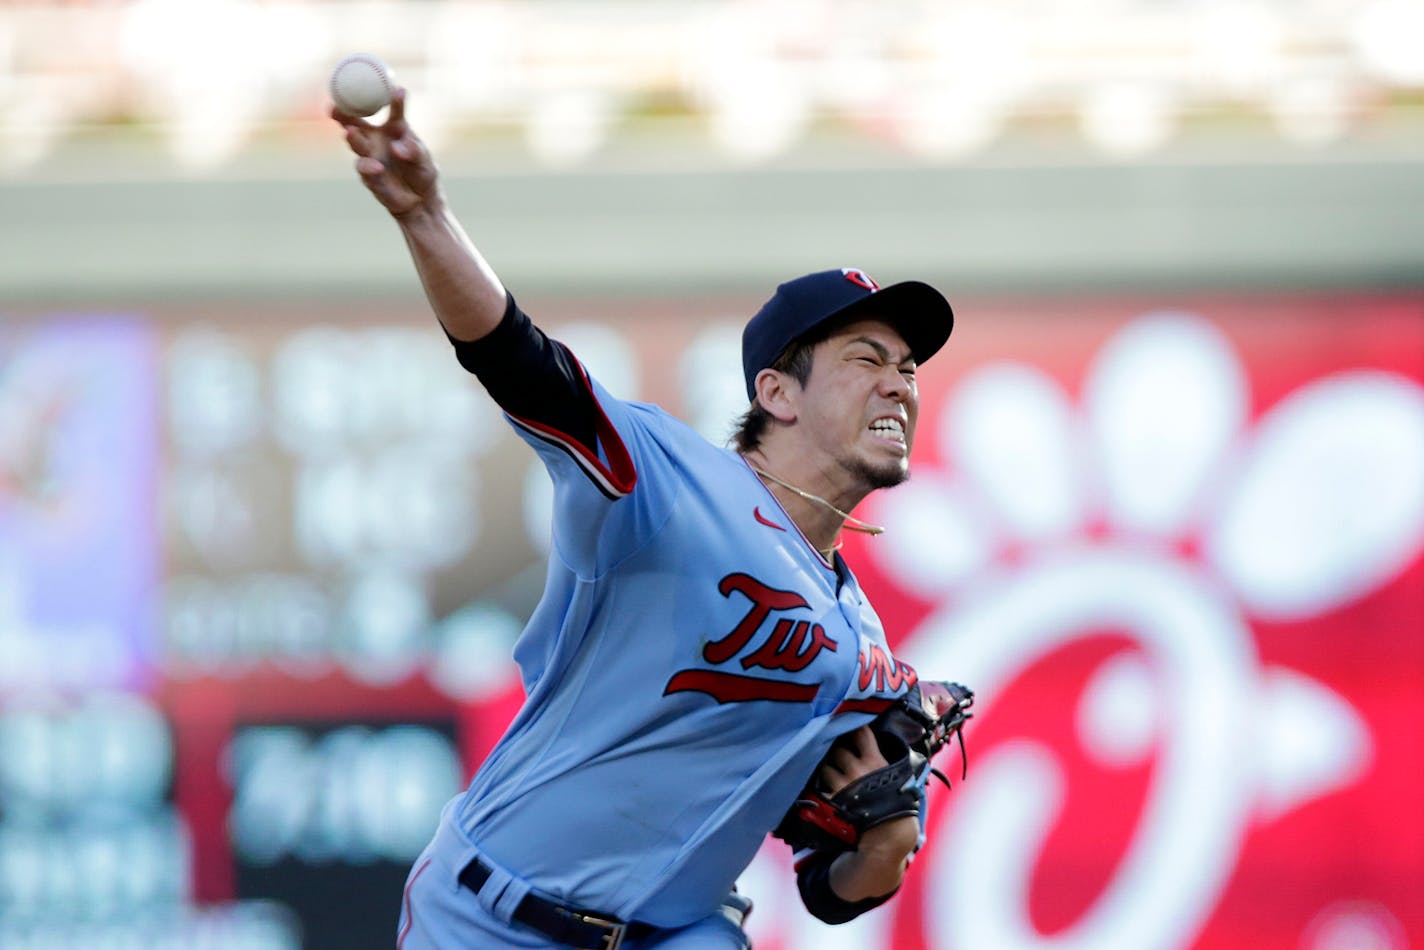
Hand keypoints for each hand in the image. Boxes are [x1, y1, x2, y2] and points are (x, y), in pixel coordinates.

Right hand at [331, 88, 439, 218]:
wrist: (421, 201)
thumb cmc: (422, 172)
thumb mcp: (424, 159)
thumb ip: (414, 151)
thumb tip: (397, 147)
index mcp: (393, 128)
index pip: (391, 109)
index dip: (392, 99)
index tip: (398, 90)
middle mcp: (377, 140)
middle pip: (356, 122)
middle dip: (344, 113)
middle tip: (336, 106)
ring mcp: (371, 157)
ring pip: (357, 145)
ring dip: (353, 138)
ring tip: (350, 132)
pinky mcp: (370, 178)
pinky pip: (366, 170)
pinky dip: (370, 168)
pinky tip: (377, 167)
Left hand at [820, 725, 919, 861]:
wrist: (889, 835)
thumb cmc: (900, 806)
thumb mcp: (902, 778)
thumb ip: (890, 760)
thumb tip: (899, 743)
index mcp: (875, 761)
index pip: (861, 732)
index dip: (854, 728)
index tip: (850, 727)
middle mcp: (857, 770)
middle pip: (837, 750)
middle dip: (837, 753)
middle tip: (841, 760)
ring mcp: (843, 785)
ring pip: (825, 768)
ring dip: (827, 771)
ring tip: (834, 777)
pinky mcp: (832, 801)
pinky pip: (820, 789)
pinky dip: (822, 790)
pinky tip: (828, 793)